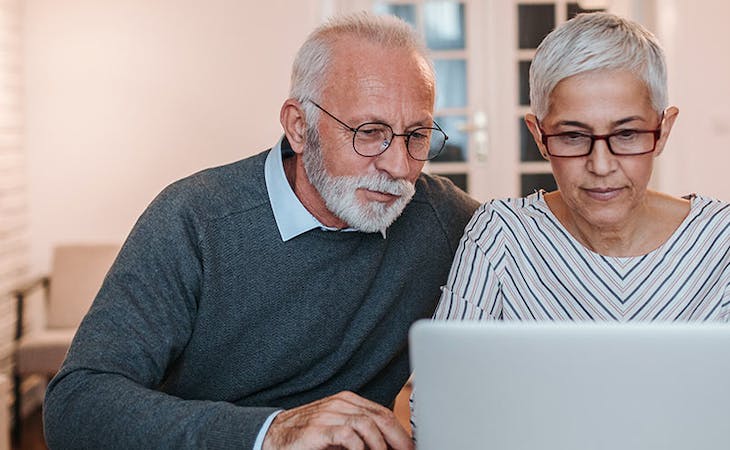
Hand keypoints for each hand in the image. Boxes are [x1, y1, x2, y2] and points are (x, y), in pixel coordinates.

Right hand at [262, 391, 413, 449]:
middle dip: (398, 438)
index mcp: (348, 402)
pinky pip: (348, 435)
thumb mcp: (337, 432)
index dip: (401, 432)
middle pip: (380, 417)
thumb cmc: (307, 436)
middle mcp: (341, 404)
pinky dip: (361, 448)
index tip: (411, 447)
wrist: (272, 436)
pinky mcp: (318, 428)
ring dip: (380, 445)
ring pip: (367, 423)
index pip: (383, 413)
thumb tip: (385, 446)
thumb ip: (359, 435)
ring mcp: (329, 413)